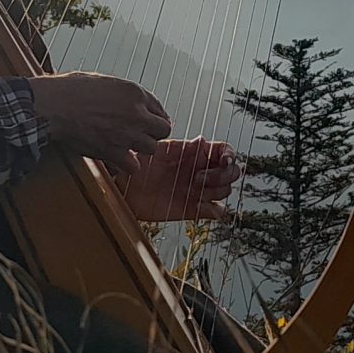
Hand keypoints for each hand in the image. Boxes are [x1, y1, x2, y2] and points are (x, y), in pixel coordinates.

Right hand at [29, 72, 170, 163]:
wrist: (54, 106)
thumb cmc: (70, 90)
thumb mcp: (104, 81)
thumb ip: (122, 94)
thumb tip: (127, 102)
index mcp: (134, 92)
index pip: (160, 109)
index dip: (154, 117)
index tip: (148, 122)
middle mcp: (136, 113)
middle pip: (163, 130)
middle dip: (153, 133)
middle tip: (141, 134)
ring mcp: (127, 134)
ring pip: (152, 148)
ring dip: (140, 149)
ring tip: (128, 146)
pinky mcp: (114, 152)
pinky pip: (134, 166)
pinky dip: (127, 165)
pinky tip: (119, 160)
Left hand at [123, 137, 240, 221]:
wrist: (122, 187)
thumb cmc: (136, 165)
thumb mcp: (156, 151)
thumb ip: (180, 148)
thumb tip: (201, 141)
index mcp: (194, 154)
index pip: (224, 151)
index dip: (230, 155)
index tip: (224, 161)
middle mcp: (200, 171)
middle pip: (231, 173)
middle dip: (220, 176)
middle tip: (198, 179)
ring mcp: (197, 190)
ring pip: (225, 191)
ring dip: (214, 191)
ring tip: (191, 190)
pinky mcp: (192, 209)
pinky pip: (216, 211)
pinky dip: (215, 211)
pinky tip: (198, 205)